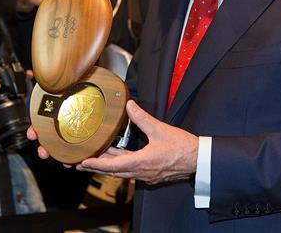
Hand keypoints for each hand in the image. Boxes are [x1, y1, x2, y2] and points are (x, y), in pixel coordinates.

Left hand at [76, 101, 197, 184]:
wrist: (198, 160)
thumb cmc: (182, 148)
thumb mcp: (160, 129)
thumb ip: (142, 118)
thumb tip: (130, 106)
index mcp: (141, 162)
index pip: (112, 166)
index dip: (96, 164)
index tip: (83, 162)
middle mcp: (141, 172)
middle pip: (113, 172)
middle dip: (97, 167)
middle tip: (81, 164)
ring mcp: (146, 174)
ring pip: (122, 172)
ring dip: (108, 166)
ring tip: (96, 159)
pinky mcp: (152, 173)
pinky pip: (131, 170)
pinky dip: (121, 165)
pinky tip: (119, 157)